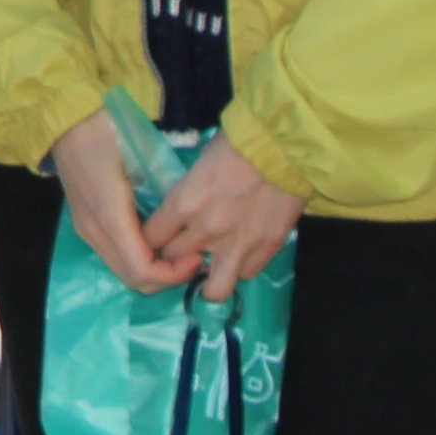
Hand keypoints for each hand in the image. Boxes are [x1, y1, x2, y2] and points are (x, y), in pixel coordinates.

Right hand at [43, 112, 181, 289]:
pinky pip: (116, 256)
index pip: (141, 269)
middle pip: (132, 279)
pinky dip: (140, 260)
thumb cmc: (105, 129)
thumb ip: (163, 185)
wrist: (64, 119)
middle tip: (194, 256)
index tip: (196, 257)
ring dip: (154, 270)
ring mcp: (87, 230)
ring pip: (123, 271)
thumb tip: (190, 216)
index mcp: (109, 215)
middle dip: (167, 276)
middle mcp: (94, 230)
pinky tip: (158, 241)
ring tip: (180, 250)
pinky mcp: (86, 226)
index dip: (172, 274)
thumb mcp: (142, 151)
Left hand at [145, 136, 302, 301]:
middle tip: (186, 247)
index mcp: (184, 204)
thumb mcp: (199, 165)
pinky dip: (241, 267)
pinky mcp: (266, 249)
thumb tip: (181, 212)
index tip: (159, 237)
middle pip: (176, 262)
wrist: (284, 145)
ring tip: (212, 267)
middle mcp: (206, 231)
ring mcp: (238, 245)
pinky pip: (246, 275)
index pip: (152, 239)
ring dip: (208, 279)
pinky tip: (242, 253)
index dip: (152, 239)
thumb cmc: (237, 144)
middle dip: (176, 255)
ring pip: (213, 289)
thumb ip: (187, 193)